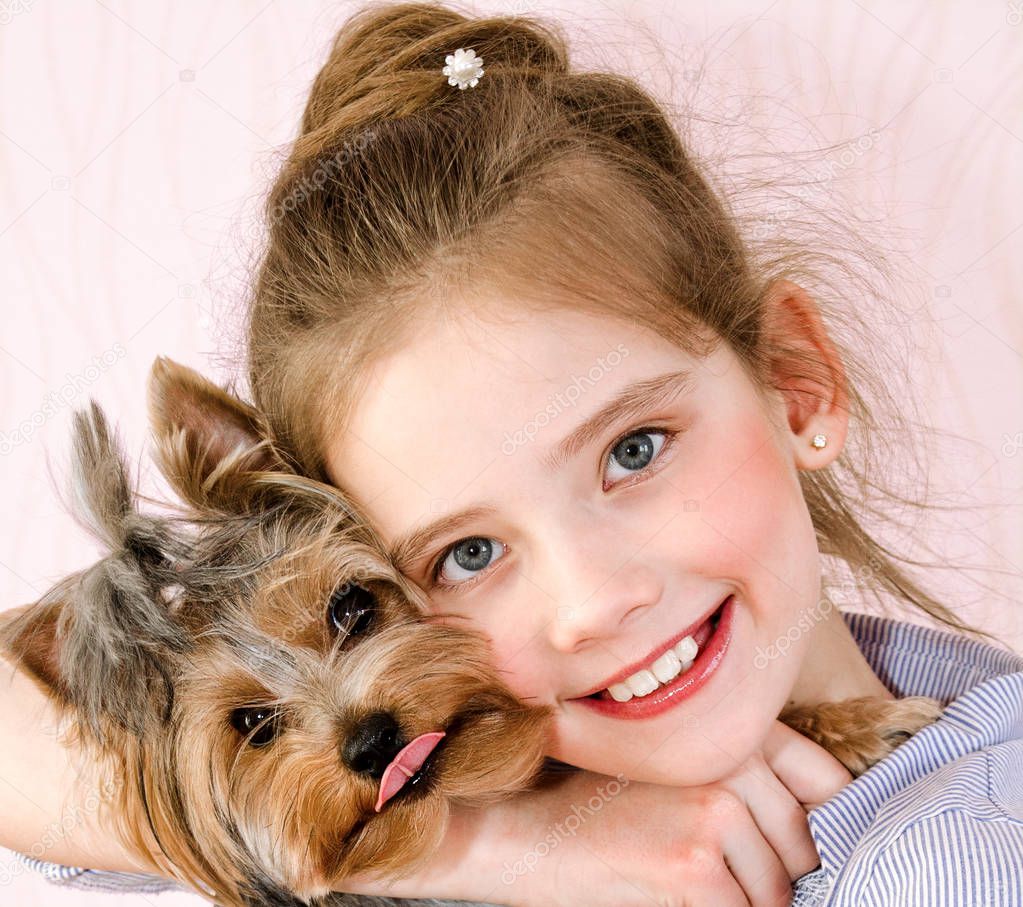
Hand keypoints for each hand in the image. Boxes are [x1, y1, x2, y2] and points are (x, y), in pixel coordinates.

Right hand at [342, 718, 851, 905]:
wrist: (523, 829)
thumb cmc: (597, 804)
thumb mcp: (674, 770)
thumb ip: (744, 780)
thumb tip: (816, 834)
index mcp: (729, 728)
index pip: (824, 779)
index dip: (823, 823)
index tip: (806, 849)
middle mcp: (730, 758)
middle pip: (804, 844)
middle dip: (776, 873)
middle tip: (716, 868)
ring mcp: (715, 808)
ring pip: (777, 889)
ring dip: (746, 901)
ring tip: (686, 878)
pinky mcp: (695, 862)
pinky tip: (672, 893)